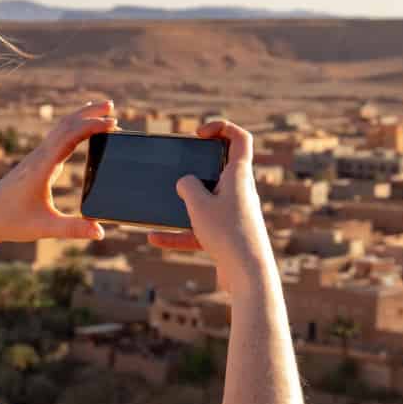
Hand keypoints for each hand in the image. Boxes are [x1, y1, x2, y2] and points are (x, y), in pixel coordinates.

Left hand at [0, 99, 117, 247]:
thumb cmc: (11, 221)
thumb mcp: (45, 227)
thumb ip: (73, 229)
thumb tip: (101, 232)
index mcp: (42, 166)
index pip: (70, 136)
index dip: (92, 126)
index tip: (113, 124)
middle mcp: (39, 157)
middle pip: (65, 125)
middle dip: (88, 113)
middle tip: (111, 105)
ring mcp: (36, 158)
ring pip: (60, 129)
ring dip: (80, 118)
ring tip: (100, 112)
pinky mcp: (35, 163)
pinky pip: (56, 139)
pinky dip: (71, 129)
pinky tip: (79, 134)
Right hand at [148, 119, 275, 291]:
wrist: (248, 275)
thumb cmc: (228, 233)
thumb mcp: (199, 204)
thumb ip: (188, 186)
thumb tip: (185, 182)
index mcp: (239, 175)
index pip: (239, 139)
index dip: (221, 128)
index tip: (198, 134)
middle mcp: (240, 192)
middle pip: (221, 168)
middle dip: (198, 166)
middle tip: (180, 165)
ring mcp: (233, 214)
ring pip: (206, 201)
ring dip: (184, 203)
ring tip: (162, 203)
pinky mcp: (227, 237)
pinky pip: (200, 229)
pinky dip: (179, 233)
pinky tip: (154, 238)